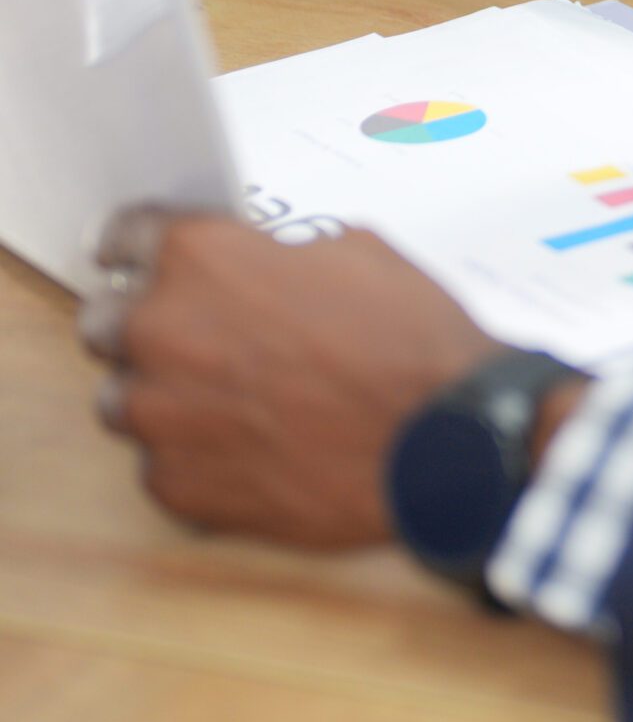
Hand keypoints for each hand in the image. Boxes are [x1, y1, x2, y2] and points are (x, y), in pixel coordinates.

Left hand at [80, 209, 499, 547]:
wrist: (439, 435)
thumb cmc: (408, 337)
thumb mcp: (357, 252)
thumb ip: (281, 258)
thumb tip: (264, 271)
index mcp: (202, 259)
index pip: (126, 235)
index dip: (141, 245)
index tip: (142, 258)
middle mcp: (161, 332)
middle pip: (103, 323)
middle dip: (146, 323)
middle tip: (203, 334)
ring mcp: (160, 417)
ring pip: (123, 400)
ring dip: (165, 394)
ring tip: (232, 400)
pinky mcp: (175, 486)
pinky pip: (159, 464)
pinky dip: (194, 454)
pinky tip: (253, 446)